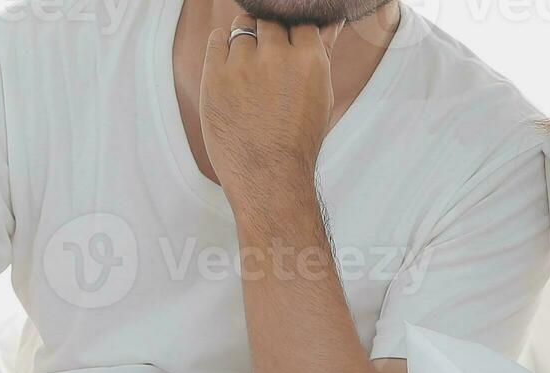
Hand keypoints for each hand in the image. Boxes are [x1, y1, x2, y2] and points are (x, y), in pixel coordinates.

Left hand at [200, 16, 335, 201]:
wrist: (268, 176)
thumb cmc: (298, 140)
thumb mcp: (321, 96)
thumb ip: (323, 53)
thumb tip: (333, 22)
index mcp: (310, 60)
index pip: (300, 22)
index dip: (292, 33)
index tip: (287, 47)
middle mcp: (277, 57)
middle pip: (270, 20)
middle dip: (269, 33)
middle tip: (267, 57)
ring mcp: (244, 65)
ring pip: (243, 26)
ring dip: (245, 37)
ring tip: (248, 65)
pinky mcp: (216, 75)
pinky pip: (216, 39)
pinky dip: (222, 45)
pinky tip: (230, 65)